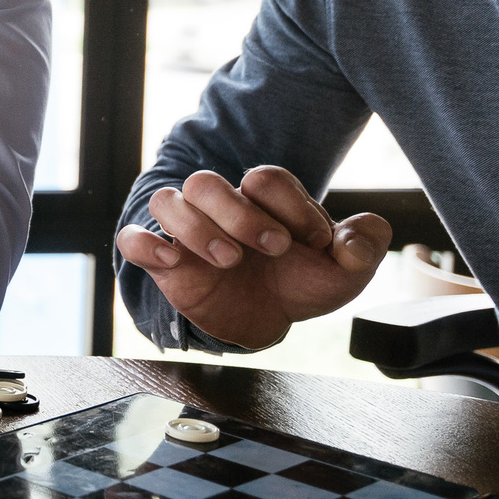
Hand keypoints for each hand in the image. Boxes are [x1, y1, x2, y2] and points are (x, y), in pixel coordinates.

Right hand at [114, 166, 388, 349]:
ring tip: (229, 261)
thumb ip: (365, 245)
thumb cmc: (300, 282)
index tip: (316, 242)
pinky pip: (132, 239)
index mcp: (263, 199)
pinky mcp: (164, 263)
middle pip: (207, 181)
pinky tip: (171, 262)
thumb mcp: (346, 270)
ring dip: (198, 229)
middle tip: (274, 249)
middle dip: (241, 214)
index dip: (293, 206)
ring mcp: (187, 232)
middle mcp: (220, 207)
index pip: (265, 178)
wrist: (267, 319)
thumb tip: (350, 243)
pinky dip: (145, 244)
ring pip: (167, 201)